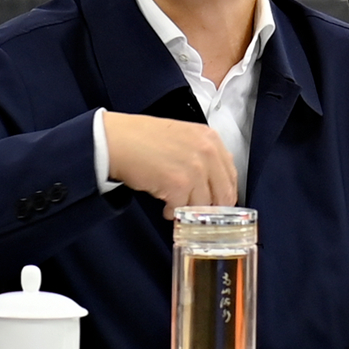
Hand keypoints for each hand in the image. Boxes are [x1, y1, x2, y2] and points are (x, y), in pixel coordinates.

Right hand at [103, 111, 236, 218]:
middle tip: (197, 212)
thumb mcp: (184, 136)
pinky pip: (183, 210)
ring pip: (203, 206)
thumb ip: (203, 155)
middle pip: (223, 195)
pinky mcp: (179, 184)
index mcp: (211, 139)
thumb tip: (214, 184)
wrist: (117, 140)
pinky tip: (163, 204)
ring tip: (173, 203)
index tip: (215, 203)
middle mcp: (207, 152)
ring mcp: (194, 169)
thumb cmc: (143, 138)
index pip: (231, 176)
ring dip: (188, 209)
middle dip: (210, 208)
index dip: (223, 194)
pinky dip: (172, 212)